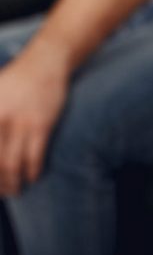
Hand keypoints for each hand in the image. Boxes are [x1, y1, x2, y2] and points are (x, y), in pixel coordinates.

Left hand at [0, 49, 68, 194]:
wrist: (45, 62)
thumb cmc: (15, 79)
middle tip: (1, 192)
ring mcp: (20, 122)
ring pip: (11, 164)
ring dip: (12, 182)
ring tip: (14, 189)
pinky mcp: (41, 124)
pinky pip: (34, 155)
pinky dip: (33, 170)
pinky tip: (33, 176)